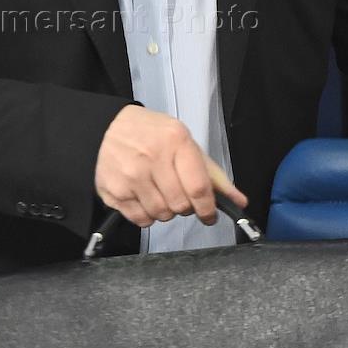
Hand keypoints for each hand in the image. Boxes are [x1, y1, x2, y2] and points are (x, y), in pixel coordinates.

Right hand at [94, 105, 247, 228]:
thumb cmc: (153, 135)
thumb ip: (213, 175)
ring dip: (165, 211)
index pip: (199, 189)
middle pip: (180, 206)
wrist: (107, 127)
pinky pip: (141, 220)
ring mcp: (131, 176)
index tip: (209, 215)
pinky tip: (143, 197)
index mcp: (176, 141)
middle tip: (178, 194)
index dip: (208, 209)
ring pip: (161, 215)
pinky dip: (147, 216)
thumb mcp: (185, 143)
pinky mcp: (114, 191)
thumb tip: (239, 202)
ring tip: (159, 193)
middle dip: (185, 207)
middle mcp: (152, 158)